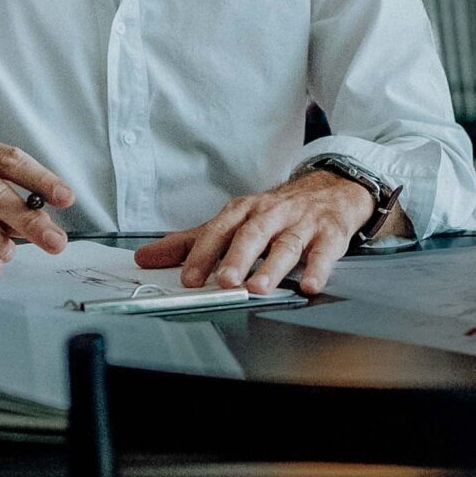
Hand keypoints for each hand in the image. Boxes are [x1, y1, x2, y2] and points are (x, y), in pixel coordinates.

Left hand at [132, 170, 376, 297]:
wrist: (330, 188)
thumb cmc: (275, 211)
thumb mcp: (231, 221)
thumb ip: (189, 242)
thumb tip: (144, 258)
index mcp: (244, 211)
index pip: (219, 229)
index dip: (203, 253)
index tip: (189, 278)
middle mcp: (271, 214)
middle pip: (252, 234)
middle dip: (238, 257)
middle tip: (224, 281)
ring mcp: (301, 224)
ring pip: (286, 244)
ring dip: (273, 267)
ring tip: (259, 288)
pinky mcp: (329, 234)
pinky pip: (324, 252)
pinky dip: (317, 269)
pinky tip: (309, 285)